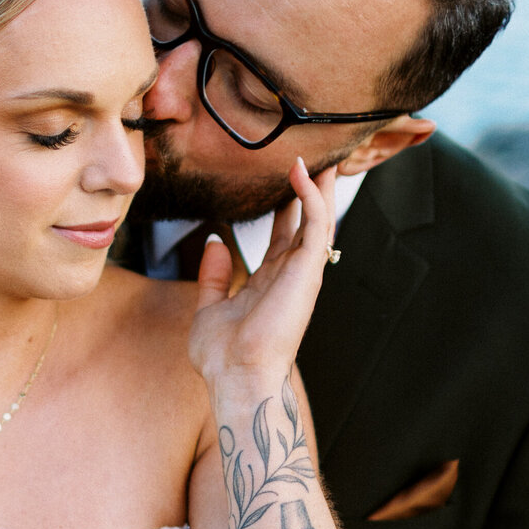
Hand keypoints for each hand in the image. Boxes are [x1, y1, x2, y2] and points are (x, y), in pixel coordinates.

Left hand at [189, 157, 336, 386]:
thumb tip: (216, 242)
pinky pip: (315, 225)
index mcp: (270, 282)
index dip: (285, 205)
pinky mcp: (307, 271)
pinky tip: (300, 171)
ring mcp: (301, 273)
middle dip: (311, 189)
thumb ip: (215, 275)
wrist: (236, 378)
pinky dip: (310, 196)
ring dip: (319, 185)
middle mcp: (290, 275)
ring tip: (319, 151)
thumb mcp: (209, 308)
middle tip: (313, 155)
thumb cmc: (223, 358)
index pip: (283, 234)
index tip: (282, 177)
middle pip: (307, 222)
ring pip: (318, 218)